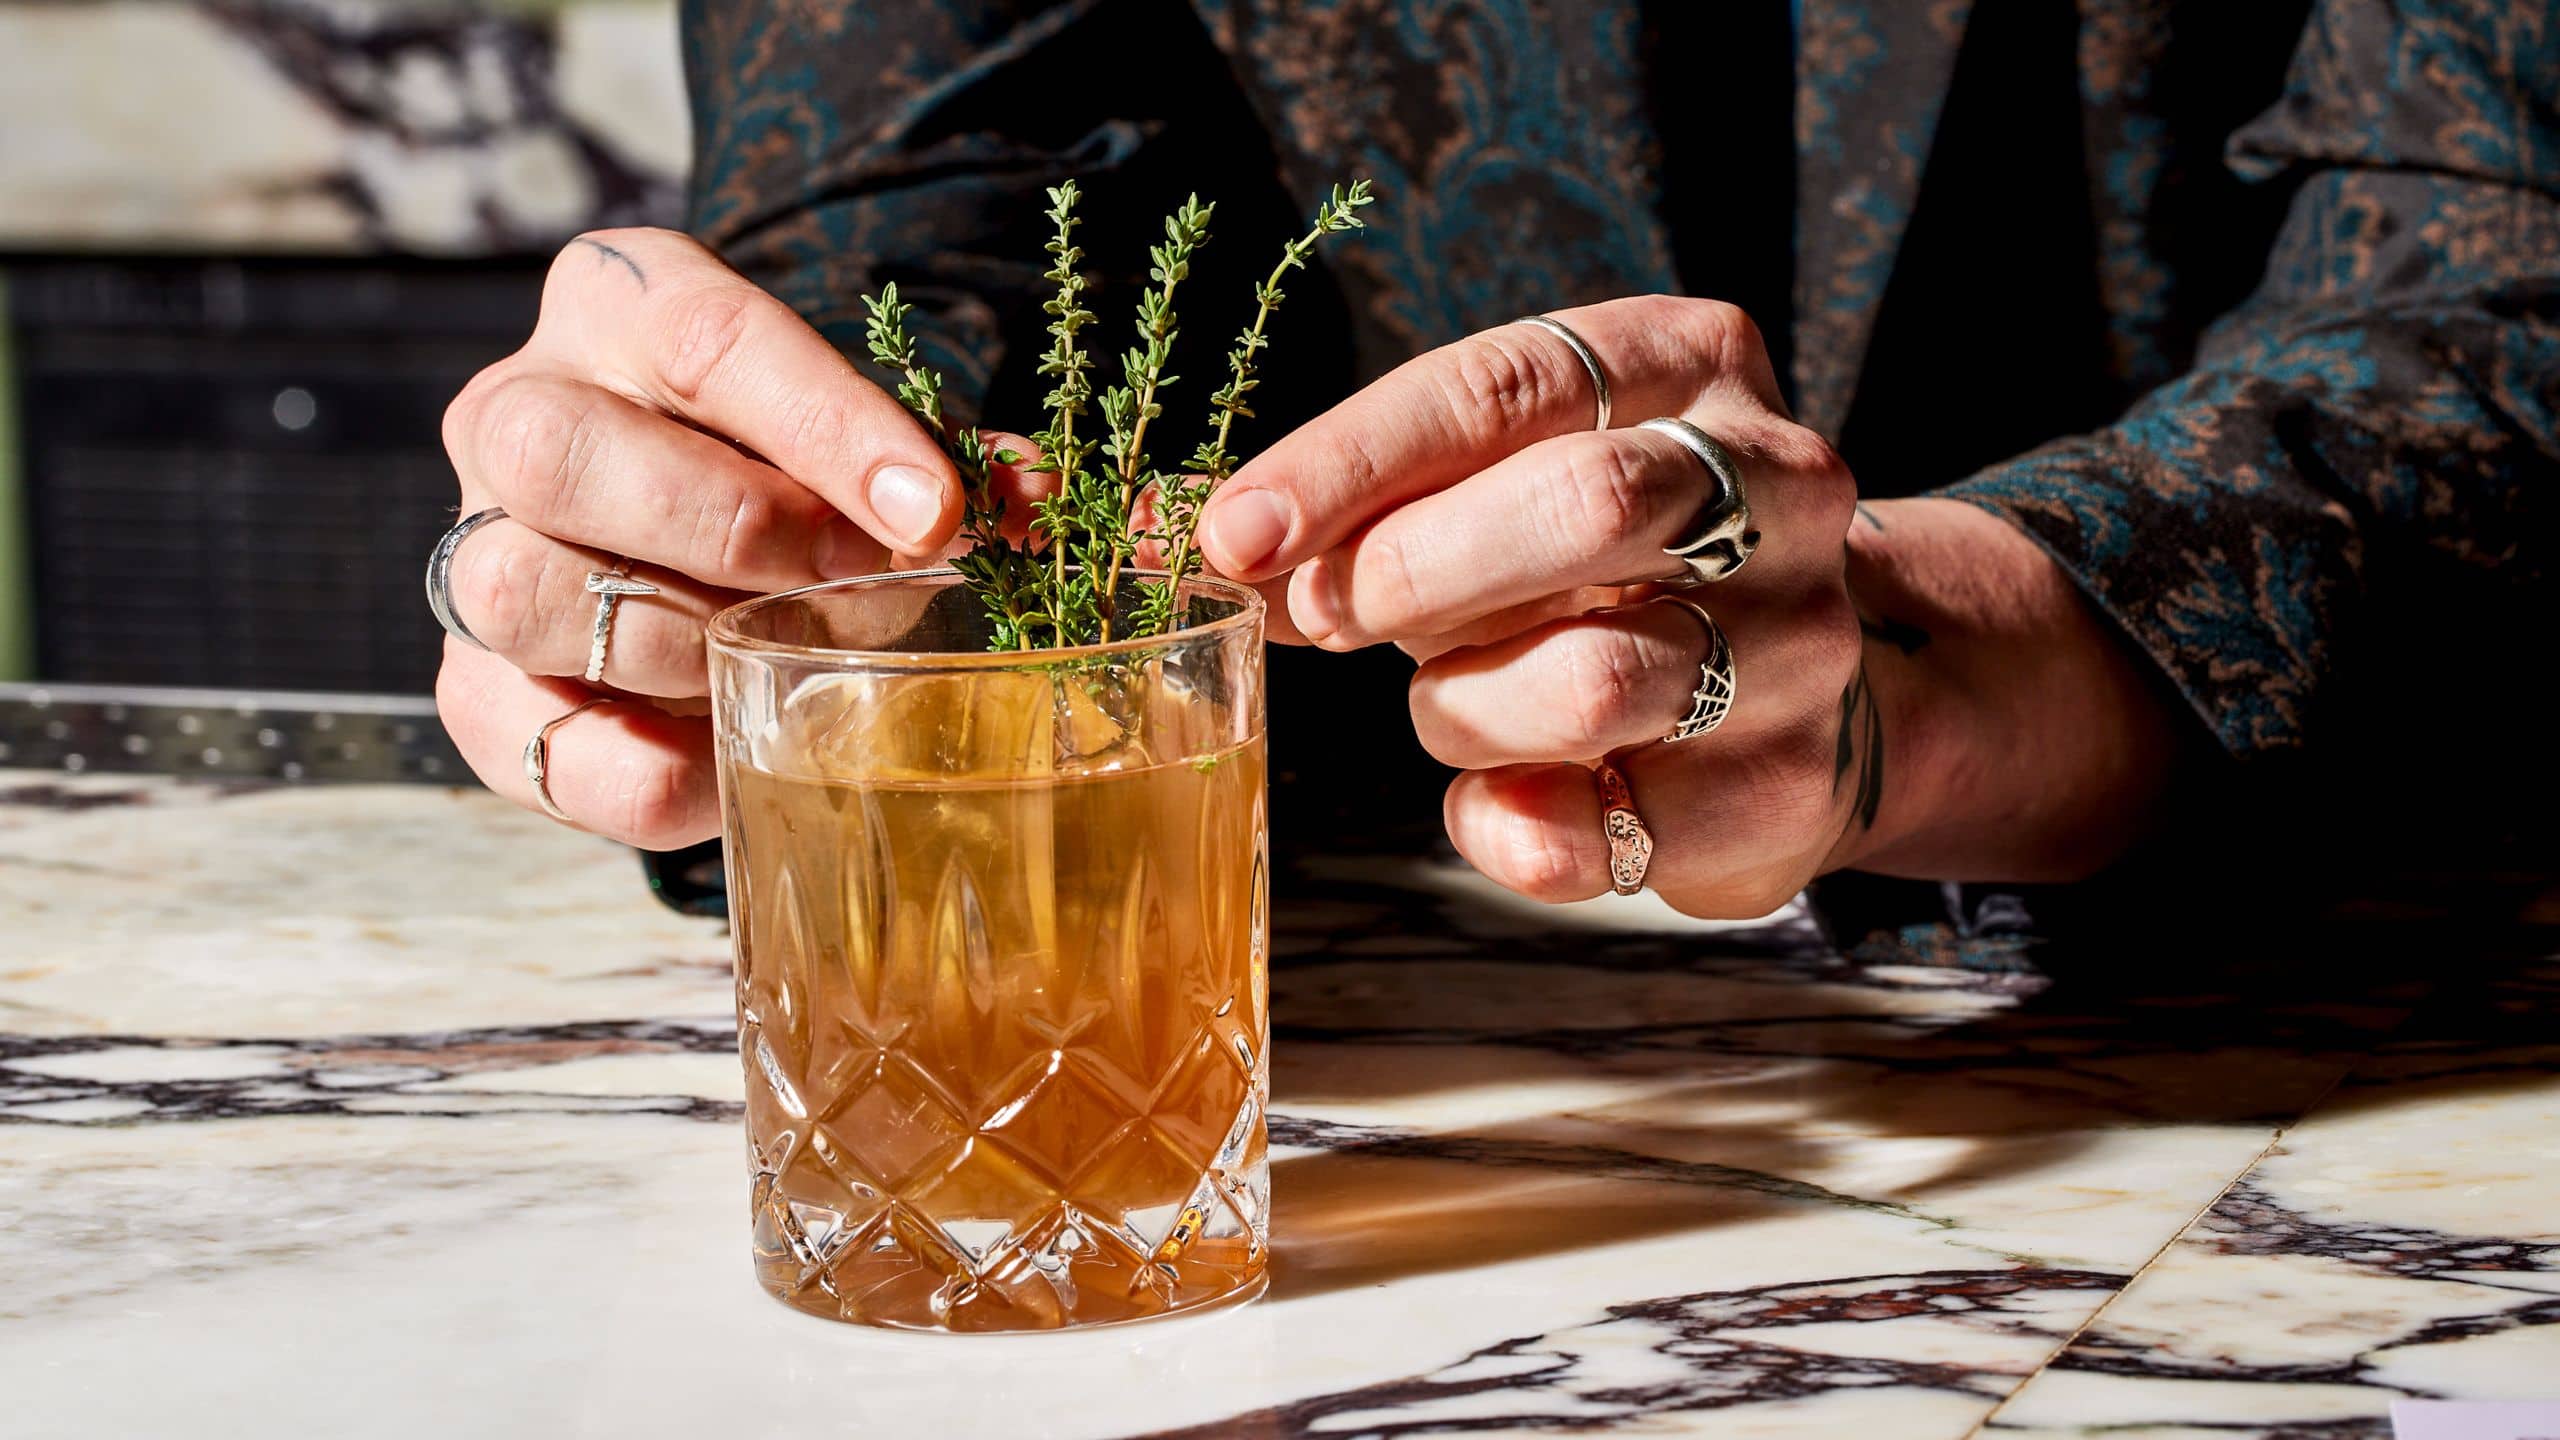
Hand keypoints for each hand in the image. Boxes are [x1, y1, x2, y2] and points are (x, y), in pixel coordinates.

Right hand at [433, 229, 974, 846]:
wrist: (696, 544)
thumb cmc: (796, 469)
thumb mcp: (867, 431)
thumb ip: (963, 464)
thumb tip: (1076, 511)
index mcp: (620, 304)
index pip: (706, 337)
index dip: (828, 428)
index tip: (938, 512)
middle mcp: (516, 411)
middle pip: (558, 454)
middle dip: (729, 530)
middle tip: (856, 581)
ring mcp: (474, 550)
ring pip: (521, 591)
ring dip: (682, 642)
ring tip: (789, 658)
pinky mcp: (473, 689)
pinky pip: (541, 744)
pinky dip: (653, 771)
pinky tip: (738, 749)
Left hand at [1194, 296, 2184, 913]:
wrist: (1802, 688)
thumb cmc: (1601, 564)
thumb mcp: (1499, 482)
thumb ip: (1381, 502)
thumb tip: (1228, 550)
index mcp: (1690, 364)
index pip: (1506, 386)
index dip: (1353, 463)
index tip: (1238, 535)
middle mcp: (1779, 486)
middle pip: (1586, 506)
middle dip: (1417, 572)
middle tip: (1333, 617)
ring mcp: (1801, 643)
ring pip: (1593, 679)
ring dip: (1462, 706)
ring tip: (1450, 700)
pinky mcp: (1786, 789)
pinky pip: (1595, 831)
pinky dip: (1501, 825)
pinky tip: (1499, 797)